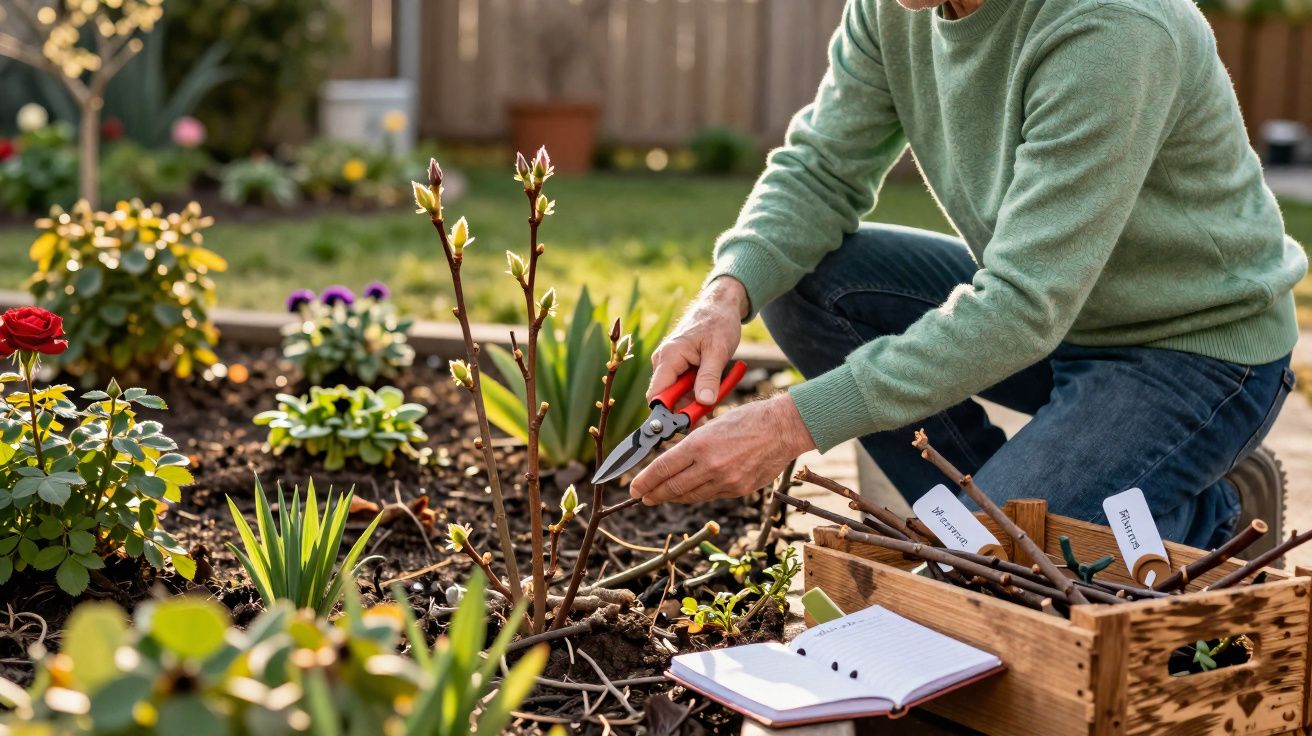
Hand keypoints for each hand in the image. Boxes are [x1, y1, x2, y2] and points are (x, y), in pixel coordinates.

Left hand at [629, 394, 814, 504]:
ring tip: (661, 496)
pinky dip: (697, 494)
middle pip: (672, 487)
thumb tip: (672, 460)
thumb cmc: (748, 419)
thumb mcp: (712, 425)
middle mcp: (710, 466)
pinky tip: (690, 492)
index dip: (644, 481)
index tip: (634, 488)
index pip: (662, 469)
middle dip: (654, 494)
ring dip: (674, 497)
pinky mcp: (738, 490)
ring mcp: (725, 481)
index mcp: (699, 445)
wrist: (782, 429)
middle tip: (643, 497)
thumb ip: (692, 445)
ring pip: (691, 495)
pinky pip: (711, 495)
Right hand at [648, 277, 748, 406]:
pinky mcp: (677, 366)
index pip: (656, 394)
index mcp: (668, 357)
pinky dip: (696, 393)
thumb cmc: (718, 323)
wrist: (720, 306)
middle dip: (686, 409)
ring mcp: (669, 364)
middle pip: (667, 398)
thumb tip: (704, 402)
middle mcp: (663, 362)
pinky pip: (683, 387)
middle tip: (708, 415)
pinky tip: (711, 391)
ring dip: (694, 401)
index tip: (686, 424)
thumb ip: (709, 378)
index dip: (667, 413)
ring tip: (714, 398)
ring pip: (677, 395)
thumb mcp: (718, 352)